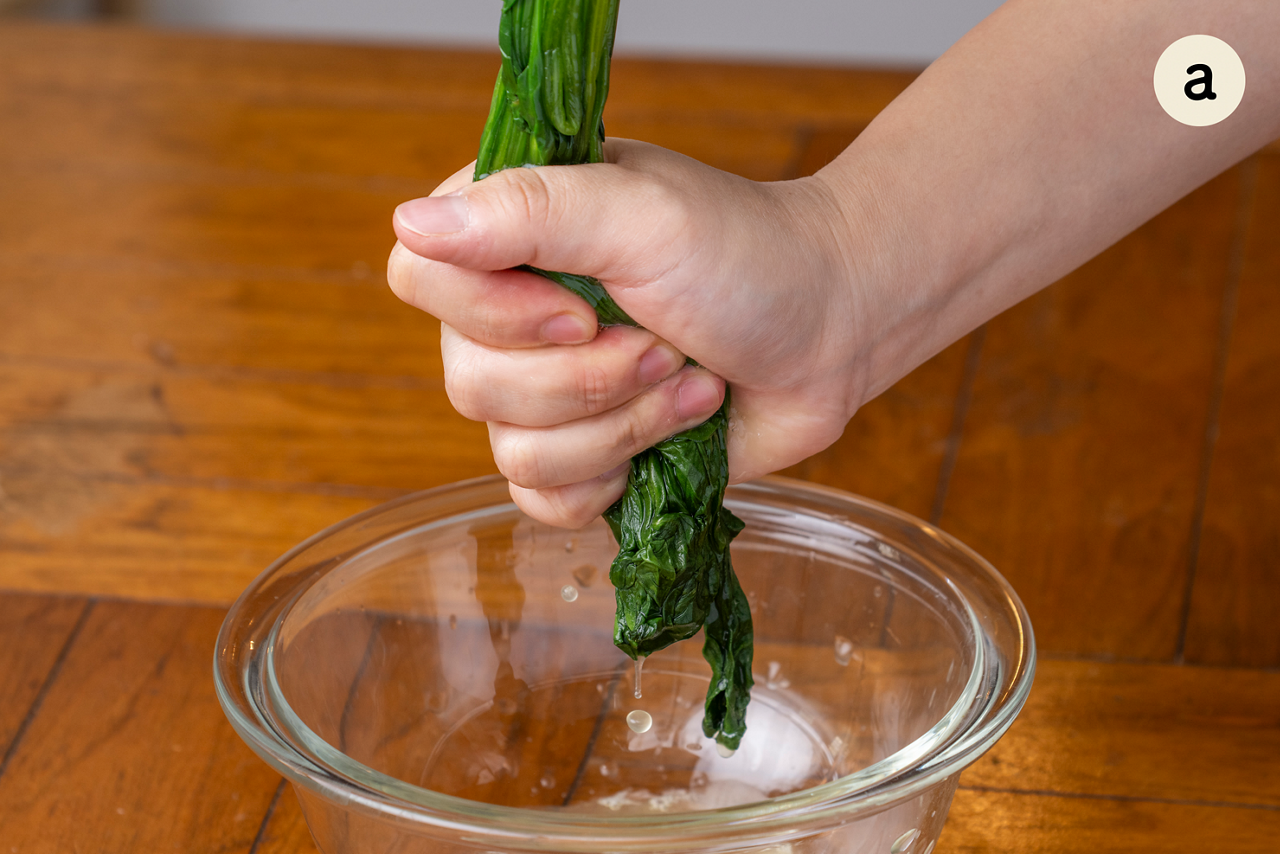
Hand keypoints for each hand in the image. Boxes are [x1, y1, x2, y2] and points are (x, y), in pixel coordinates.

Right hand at [388, 140, 881, 526]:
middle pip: (468, 382)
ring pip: (509, 450)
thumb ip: (529, 212)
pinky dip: (612, 476)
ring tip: (686, 380)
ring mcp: (543, 390)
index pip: (420, 276)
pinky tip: (670, 434)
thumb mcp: (643, 214)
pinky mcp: (582, 455)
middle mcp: (509, 313)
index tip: (581, 310)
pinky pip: (542, 500)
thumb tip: (409, 224)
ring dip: (618, 424)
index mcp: (508, 234)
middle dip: (587, 379)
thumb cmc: (747, 256)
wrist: (832, 330)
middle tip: (666, 343)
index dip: (493, 314)